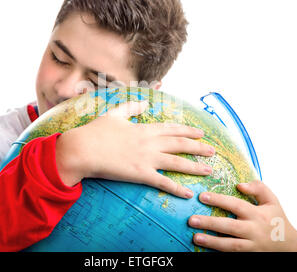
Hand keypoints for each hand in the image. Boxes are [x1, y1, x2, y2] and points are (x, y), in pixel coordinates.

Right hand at [55, 100, 214, 197]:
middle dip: (198, 147)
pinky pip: (163, 182)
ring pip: (177, 163)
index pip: (172, 129)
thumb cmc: (96, 131)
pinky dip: (177, 188)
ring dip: (194, 167)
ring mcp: (147, 159)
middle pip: (180, 145)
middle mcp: (150, 143)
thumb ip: (132, 106)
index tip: (201, 133)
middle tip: (213, 151)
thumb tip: (145, 102)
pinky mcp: (140, 174)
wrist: (83, 149)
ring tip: (209, 170)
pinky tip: (188, 193)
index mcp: (145, 128)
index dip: (189, 131)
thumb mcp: (114, 113)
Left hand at [188, 180, 296, 250]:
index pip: (236, 205)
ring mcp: (251, 245)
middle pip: (230, 227)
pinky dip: (219, 252)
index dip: (219, 200)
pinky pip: (232, 254)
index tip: (202, 197)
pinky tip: (205, 248)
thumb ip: (258, 188)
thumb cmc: (276, 219)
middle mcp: (254, 230)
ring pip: (230, 245)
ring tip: (195, 237)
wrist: (289, 246)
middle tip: (192, 220)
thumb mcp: (272, 201)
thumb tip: (240, 185)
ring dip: (212, 242)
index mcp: (257, 214)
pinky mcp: (249, 255)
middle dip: (210, 223)